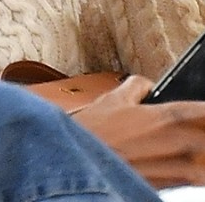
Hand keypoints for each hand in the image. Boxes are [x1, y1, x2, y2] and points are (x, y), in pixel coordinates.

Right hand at [74, 75, 204, 187]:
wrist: (79, 167)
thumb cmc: (92, 134)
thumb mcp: (112, 99)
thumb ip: (136, 87)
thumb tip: (145, 85)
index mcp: (166, 118)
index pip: (204, 110)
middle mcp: (176, 144)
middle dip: (204, 130)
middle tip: (198, 128)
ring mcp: (175, 169)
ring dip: (203, 155)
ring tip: (192, 147)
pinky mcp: (167, 187)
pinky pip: (194, 179)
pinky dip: (196, 172)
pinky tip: (189, 165)